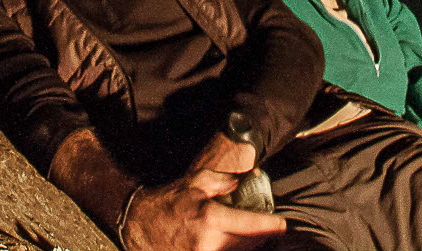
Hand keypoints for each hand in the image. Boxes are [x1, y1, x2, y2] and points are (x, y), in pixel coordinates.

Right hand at [118, 167, 284, 250]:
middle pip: (248, 245)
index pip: (251, 225)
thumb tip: (248, 179)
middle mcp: (208, 243)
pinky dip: (232, 249)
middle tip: (269, 230)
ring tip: (252, 237)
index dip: (272, 226)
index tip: (283, 225)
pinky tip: (233, 243)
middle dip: (261, 237)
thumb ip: (224, 180)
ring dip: (247, 246)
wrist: (139, 225)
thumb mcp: (196, 182)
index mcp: (211, 219)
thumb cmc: (169, 202)